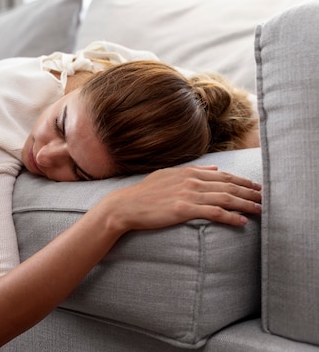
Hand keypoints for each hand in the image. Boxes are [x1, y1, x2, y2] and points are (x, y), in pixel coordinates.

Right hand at [103, 165, 261, 231]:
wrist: (125, 206)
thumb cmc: (145, 193)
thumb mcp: (168, 175)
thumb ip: (193, 171)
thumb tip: (214, 169)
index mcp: (189, 172)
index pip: (224, 176)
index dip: (243, 182)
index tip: (257, 188)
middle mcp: (191, 181)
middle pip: (229, 186)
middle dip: (250, 193)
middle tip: (266, 199)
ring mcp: (188, 195)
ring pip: (226, 199)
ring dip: (246, 205)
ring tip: (260, 211)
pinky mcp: (183, 209)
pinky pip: (214, 213)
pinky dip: (231, 217)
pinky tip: (242, 221)